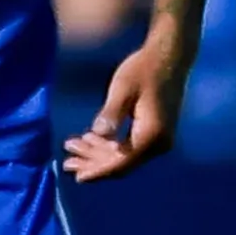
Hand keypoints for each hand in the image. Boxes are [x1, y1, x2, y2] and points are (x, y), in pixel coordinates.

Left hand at [65, 31, 189, 182]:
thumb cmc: (143, 69)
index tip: (77, 177)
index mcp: (152, 136)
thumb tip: (99, 135)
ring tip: (71, 147)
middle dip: (92, 163)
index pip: (121, 163)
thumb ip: (111, 113)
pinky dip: (108, 144)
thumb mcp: (123, 89)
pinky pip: (129, 146)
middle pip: (121, 163)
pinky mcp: (156, 132)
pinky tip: (89, 138)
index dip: (98, 171)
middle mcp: (159, 143)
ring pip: (123, 155)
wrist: (169, 57)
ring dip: (97, 153)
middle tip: (66, 162)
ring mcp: (160, 139)